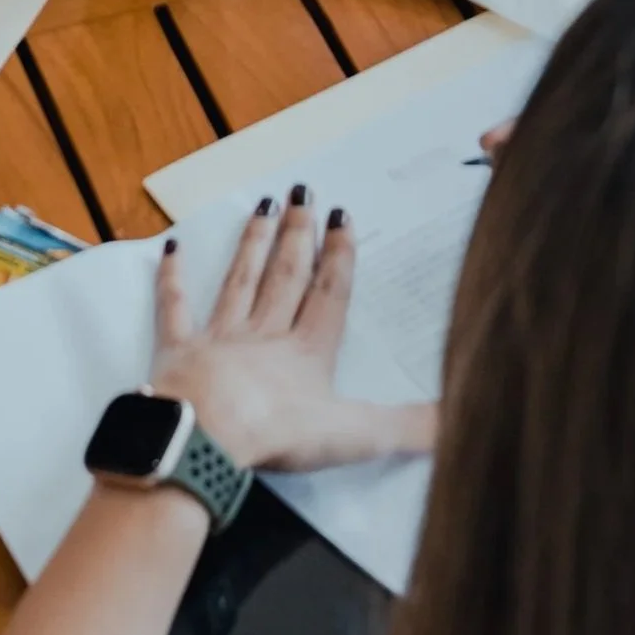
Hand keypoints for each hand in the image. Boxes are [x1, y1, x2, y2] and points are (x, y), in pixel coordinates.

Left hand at [150, 191, 436, 472]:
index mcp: (308, 353)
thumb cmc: (276, 435)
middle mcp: (265, 335)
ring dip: (253, 244)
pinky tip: (171, 248)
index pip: (328, 295)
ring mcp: (220, 338)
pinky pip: (175, 308)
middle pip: (285, 276)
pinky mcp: (178, 351)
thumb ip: (411, 426)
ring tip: (262, 206)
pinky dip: (172, 278)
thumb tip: (462, 418)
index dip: (339, 256)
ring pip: (240, 280)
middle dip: (298, 234)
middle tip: (302, 192)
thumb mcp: (356, 435)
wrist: (205, 441)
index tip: (342, 215)